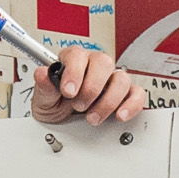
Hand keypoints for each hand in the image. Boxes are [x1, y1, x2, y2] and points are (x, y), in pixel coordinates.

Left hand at [30, 41, 146, 125]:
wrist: (63, 122)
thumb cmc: (55, 104)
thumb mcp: (43, 98)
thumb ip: (44, 85)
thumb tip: (42, 73)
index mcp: (73, 60)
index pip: (77, 55)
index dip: (74, 72)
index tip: (68, 91)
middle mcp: (94, 65)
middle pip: (103, 63)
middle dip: (91, 88)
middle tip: (79, 105)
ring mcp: (111, 79)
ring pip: (121, 79)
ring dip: (107, 101)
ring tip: (93, 117)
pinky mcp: (125, 94)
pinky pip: (136, 94)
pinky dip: (130, 105)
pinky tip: (120, 115)